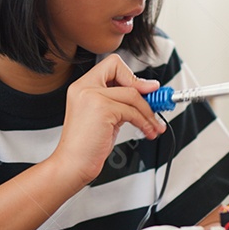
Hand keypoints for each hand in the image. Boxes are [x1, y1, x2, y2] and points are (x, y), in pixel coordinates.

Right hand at [55, 54, 166, 186]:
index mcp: (82, 86)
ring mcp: (92, 96)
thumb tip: (146, 92)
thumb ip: (119, 101)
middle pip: (123, 73)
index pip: (111, 65)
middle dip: (144, 89)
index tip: (144, 90)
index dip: (130, 76)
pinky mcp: (102, 108)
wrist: (72, 165)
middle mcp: (84, 87)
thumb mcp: (105, 116)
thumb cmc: (86, 145)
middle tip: (156, 104)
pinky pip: (132, 110)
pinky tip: (147, 131)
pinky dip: (144, 122)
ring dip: (149, 112)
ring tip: (154, 126)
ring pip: (132, 94)